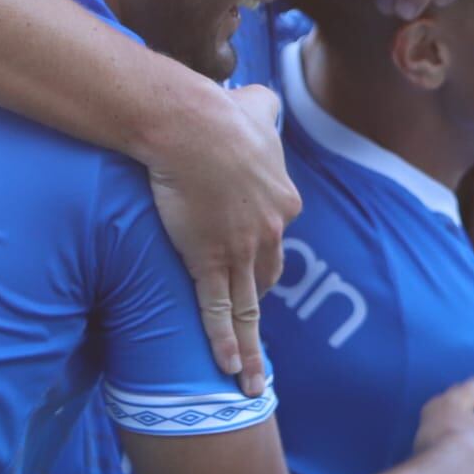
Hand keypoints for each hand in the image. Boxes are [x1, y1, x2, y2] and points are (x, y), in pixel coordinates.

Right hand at [147, 83, 299, 397]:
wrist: (189, 124)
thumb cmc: (217, 112)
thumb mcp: (253, 103)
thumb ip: (262, 102)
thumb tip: (260, 94)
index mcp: (283, 200)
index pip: (275, 236)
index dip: (262, 252)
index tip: (251, 263)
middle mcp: (271, 231)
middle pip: (266, 274)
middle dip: (257, 297)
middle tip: (250, 323)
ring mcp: (241, 250)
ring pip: (250, 308)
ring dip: (252, 347)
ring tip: (251, 379)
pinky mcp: (208, 261)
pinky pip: (219, 311)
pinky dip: (225, 343)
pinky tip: (228, 371)